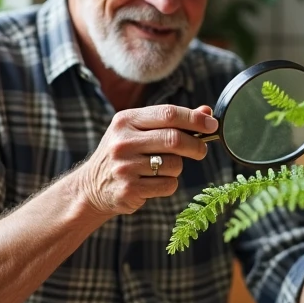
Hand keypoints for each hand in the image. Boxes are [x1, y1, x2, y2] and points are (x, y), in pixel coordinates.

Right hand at [76, 104, 216, 216]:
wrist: (91, 186)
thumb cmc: (124, 154)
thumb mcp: (140, 131)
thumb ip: (172, 121)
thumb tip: (207, 113)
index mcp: (126, 120)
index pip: (168, 113)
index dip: (195, 119)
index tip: (212, 125)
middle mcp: (123, 141)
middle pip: (174, 139)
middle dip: (196, 145)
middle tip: (201, 150)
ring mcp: (125, 166)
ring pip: (174, 164)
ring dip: (178, 168)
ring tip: (162, 169)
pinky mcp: (129, 189)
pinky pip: (168, 185)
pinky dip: (169, 184)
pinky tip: (153, 183)